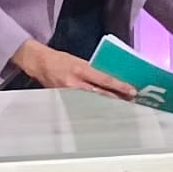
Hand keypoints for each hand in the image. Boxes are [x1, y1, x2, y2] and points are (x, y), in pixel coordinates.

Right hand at [11, 39, 134, 96]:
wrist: (40, 63)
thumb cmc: (61, 60)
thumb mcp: (79, 61)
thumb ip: (93, 70)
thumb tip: (110, 80)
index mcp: (81, 69)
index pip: (104, 80)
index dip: (119, 86)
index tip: (132, 91)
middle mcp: (75, 83)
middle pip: (101, 95)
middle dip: (117, 99)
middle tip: (131, 102)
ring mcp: (69, 94)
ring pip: (93, 102)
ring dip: (107, 105)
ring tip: (120, 108)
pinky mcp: (65, 101)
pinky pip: (83, 106)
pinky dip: (94, 108)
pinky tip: (102, 111)